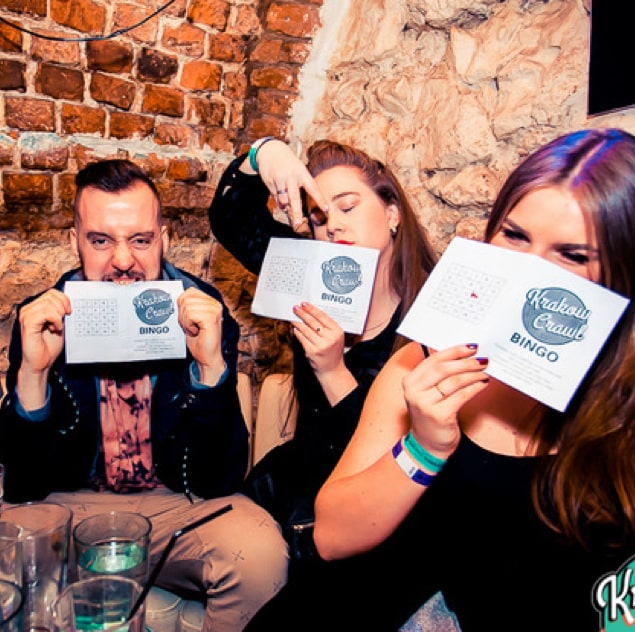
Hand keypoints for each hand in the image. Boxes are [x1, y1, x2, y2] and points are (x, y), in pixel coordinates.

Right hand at [16, 288, 70, 409]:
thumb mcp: (60, 324)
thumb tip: (74, 301)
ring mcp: (26, 315)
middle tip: (64, 320)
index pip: (52, 293)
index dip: (65, 300)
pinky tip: (55, 329)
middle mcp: (29, 309)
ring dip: (59, 315)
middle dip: (63, 307)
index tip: (70, 312)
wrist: (41, 363)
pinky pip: (46, 313)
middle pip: (51, 295)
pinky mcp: (27, 323)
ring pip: (49, 303)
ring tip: (57, 327)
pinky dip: (55, 320)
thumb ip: (62, 312)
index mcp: (36, 308)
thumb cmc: (50, 345)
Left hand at [177, 287, 225, 385]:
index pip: (189, 292)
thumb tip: (172, 296)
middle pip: (186, 298)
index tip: (188, 319)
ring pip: (186, 306)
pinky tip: (195, 332)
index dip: (182, 305)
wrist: (206, 358)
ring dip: (185, 321)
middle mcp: (215, 304)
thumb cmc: (198, 341)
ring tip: (193, 330)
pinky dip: (188, 324)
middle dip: (182, 314)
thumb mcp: (190, 319)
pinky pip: (190, 314)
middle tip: (190, 326)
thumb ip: (186, 306)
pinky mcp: (211, 318)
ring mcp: (214, 310)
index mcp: (211, 302)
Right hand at [250, 140, 328, 228]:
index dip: (320, 200)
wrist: (271, 150)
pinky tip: (279, 194)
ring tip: (286, 203)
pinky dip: (278, 200)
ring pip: (283, 200)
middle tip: (298, 223)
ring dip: (285, 205)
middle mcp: (291, 177)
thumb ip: (303, 185)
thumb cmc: (289, 162)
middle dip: (297, 212)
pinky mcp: (270, 182)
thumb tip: (303, 203)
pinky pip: (275, 197)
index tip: (327, 210)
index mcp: (302, 173)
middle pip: (294, 198)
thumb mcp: (300, 169)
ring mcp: (279, 180)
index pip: (313, 189)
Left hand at [292, 302, 345, 375]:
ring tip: (293, 317)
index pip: (323, 316)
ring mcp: (320, 345)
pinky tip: (295, 329)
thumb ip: (328, 327)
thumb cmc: (333, 352)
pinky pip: (302, 339)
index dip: (312, 309)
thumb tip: (312, 314)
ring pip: (306, 329)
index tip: (304, 304)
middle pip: (313, 322)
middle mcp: (330, 337)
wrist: (332, 370)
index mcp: (337, 331)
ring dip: (298, 322)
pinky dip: (298, 333)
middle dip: (302, 313)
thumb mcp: (336, 337)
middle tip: (296, 308)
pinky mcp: (312, 351)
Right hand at [402, 344, 489, 458]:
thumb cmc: (431, 414)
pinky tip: (482, 384)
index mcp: (410, 381)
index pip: (433, 360)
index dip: (453, 351)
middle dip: (465, 362)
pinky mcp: (439, 415)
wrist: (427, 444)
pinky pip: (461, 396)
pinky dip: (474, 388)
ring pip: (453, 382)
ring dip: (472, 374)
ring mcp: (425, 404)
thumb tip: (464, 355)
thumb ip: (438, 375)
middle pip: (443, 369)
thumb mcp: (427, 392)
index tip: (471, 347)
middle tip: (482, 359)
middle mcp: (414, 391)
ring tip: (485, 371)